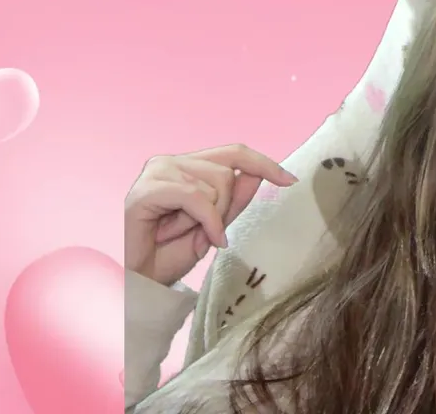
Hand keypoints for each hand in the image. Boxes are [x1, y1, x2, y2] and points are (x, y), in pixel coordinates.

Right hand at [124, 144, 296, 286]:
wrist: (146, 282)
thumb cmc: (175, 253)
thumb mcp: (218, 224)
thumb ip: (235, 199)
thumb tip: (256, 175)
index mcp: (188, 165)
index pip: (234, 152)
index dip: (265, 164)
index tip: (291, 181)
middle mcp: (170, 162)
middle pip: (227, 172)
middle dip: (225, 208)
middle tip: (204, 231)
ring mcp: (156, 173)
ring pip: (214, 185)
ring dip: (208, 219)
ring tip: (185, 233)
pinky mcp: (144, 190)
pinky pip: (195, 198)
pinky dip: (206, 221)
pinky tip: (201, 239)